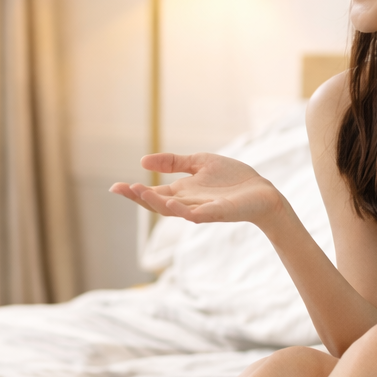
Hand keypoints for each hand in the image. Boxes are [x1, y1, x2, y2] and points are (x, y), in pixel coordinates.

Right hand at [110, 152, 283, 225]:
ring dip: (156, 203)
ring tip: (140, 192)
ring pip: (173, 211)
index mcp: (181, 192)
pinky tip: (170, 204)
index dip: (134, 192)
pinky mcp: (217, 213)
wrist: (261, 191)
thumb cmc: (232, 179)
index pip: (152, 194)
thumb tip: (142, 162)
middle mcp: (187, 204)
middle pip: (157, 204)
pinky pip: (196, 214)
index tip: (115, 187)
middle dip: (139, 197)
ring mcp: (201, 210)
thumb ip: (173, 162)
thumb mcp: (198, 162)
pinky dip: (182, 210)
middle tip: (122, 189)